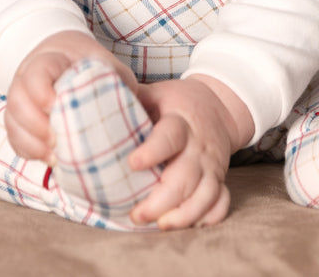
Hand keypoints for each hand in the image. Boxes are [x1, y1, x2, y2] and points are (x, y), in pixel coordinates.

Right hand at [4, 31, 136, 162]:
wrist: (65, 56)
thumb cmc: (88, 61)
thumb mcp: (104, 61)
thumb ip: (116, 78)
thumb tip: (133, 106)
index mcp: (47, 60)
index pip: (34, 74)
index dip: (41, 93)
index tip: (56, 106)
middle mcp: (25, 80)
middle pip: (16, 102)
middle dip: (35, 125)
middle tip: (58, 141)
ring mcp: (20, 101)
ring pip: (12, 123)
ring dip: (32, 143)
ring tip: (56, 156)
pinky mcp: (20, 122)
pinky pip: (15, 140)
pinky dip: (30, 152)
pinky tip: (51, 159)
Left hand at [128, 75, 254, 229]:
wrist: (218, 105)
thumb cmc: (177, 102)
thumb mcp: (157, 93)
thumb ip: (132, 96)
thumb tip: (97, 94)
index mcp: (181, 121)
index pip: (169, 137)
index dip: (152, 152)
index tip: (132, 164)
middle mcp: (198, 146)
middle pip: (186, 176)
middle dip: (161, 200)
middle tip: (136, 214)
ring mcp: (212, 165)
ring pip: (206, 194)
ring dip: (184, 214)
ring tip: (160, 225)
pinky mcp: (220, 179)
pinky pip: (221, 203)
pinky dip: (209, 217)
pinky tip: (190, 225)